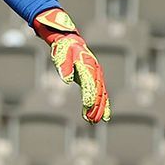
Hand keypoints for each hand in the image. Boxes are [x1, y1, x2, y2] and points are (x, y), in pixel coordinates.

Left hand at [31, 8, 110, 123]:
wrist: (70, 42)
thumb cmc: (63, 49)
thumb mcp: (60, 55)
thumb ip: (63, 66)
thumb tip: (66, 80)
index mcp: (87, 65)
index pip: (89, 83)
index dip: (89, 95)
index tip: (87, 107)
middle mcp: (95, 71)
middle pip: (98, 91)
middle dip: (95, 106)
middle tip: (90, 120)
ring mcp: (98, 75)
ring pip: (102, 95)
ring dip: (99, 109)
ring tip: (94, 121)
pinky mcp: (96, 80)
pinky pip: (102, 94)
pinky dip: (104, 106)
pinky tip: (104, 117)